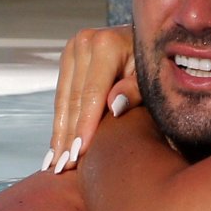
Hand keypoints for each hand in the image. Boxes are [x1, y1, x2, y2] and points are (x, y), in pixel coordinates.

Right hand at [45, 25, 138, 173]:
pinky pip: (62, 96)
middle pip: (74, 99)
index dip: (85, 126)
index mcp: (105, 44)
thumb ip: (135, 90)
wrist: (150, 42)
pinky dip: (61, 123)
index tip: (79, 154)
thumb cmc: (157, 64)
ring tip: (54, 165)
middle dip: (68, 136)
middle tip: (62, 168)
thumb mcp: (152, 77)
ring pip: (63, 100)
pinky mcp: (68, 58)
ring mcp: (73, 49)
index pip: (91, 94)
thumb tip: (114, 106)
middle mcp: (84, 42)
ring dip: (59, 135)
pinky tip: (56, 147)